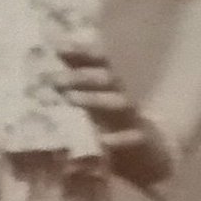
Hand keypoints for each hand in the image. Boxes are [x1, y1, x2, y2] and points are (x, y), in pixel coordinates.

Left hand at [57, 47, 177, 191]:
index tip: (57, 46)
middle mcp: (122, 97)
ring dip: (94, 99)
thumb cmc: (114, 124)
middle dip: (81, 76)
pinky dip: (118, 139)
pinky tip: (102, 141)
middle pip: (107, 78)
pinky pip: (132, 138)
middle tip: (54, 79)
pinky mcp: (142, 141)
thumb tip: (48, 61)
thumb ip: (75, 83)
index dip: (80, 51)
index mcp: (110, 85)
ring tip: (70, 99)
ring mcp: (133, 118)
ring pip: (118, 103)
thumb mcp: (95, 102)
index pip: (98, 60)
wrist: (152, 154)